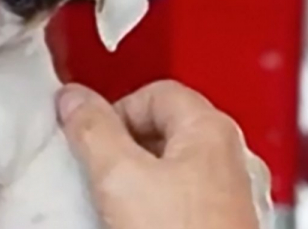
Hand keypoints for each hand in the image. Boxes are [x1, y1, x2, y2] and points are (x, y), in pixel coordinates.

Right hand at [57, 80, 263, 228]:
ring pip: (172, 169)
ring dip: (139, 180)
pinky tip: (136, 226)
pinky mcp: (225, 228)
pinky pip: (183, 202)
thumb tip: (74, 100)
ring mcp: (233, 198)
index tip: (87, 132)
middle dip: (125, 146)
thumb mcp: (120, 178)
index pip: (155, 92)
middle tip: (98, 168)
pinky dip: (157, 207)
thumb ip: (93, 130)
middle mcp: (232, 159)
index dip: (115, 108)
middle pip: (165, 129)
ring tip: (116, 203)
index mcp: (213, 130)